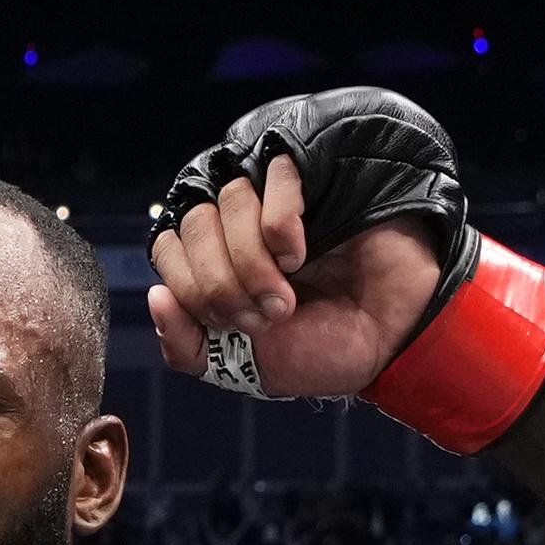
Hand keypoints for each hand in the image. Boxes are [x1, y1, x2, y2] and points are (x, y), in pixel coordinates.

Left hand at [147, 158, 443, 400]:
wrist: (389, 339)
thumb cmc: (318, 348)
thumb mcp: (236, 368)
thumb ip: (185, 346)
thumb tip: (155, 297)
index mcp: (213, 259)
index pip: (166, 248)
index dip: (192, 290)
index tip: (233, 326)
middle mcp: (236, 222)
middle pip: (191, 227)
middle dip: (223, 285)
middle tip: (266, 316)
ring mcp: (272, 197)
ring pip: (226, 204)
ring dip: (253, 264)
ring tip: (287, 296)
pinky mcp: (310, 176)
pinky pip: (270, 179)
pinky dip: (278, 228)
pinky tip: (300, 252)